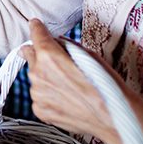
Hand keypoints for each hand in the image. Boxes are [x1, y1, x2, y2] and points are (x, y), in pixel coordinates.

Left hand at [21, 20, 123, 143]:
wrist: (112, 118)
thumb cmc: (105, 85)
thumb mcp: (89, 55)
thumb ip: (66, 46)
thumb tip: (56, 42)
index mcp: (49, 56)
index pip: (35, 34)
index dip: (36, 28)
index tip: (36, 26)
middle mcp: (38, 74)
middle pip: (29, 55)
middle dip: (39, 54)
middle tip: (54, 59)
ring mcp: (37, 94)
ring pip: (34, 77)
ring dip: (45, 76)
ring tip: (68, 85)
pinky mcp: (39, 110)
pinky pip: (39, 95)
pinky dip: (49, 94)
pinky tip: (67, 98)